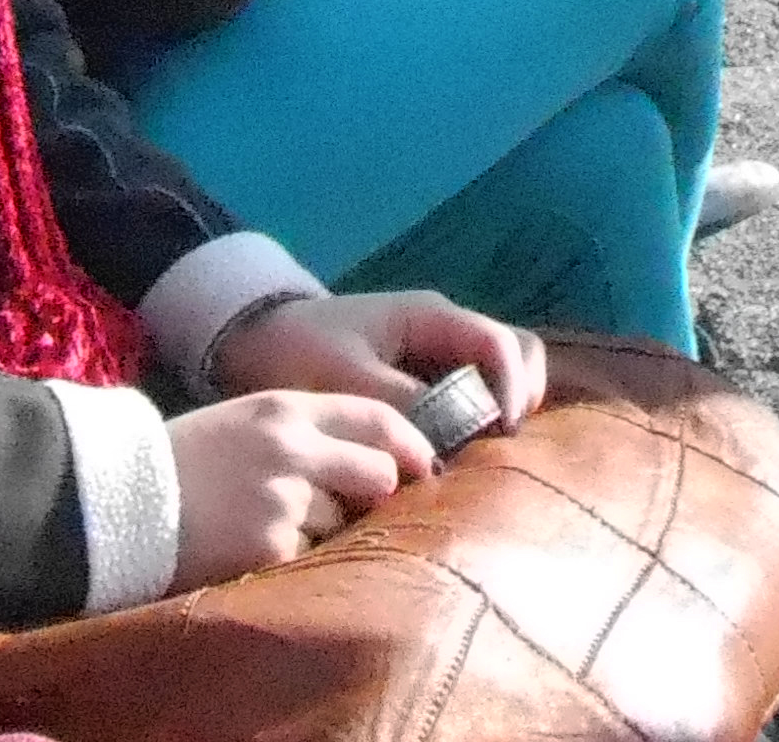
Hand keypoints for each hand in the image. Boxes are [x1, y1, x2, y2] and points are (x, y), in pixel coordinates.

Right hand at [165, 390, 430, 587]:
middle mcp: (292, 450)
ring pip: (342, 524)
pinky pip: (308, 560)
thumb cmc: (183, 460)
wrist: (114, 498)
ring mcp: (282, 502)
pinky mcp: (269, 550)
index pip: (375, 414)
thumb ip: (304, 436)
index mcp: (285, 409)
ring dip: (324, 533)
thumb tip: (371, 469)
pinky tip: (253, 553)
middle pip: (378, 473)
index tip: (426, 465)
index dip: (410, 442)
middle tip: (355, 511)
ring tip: (272, 530)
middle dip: (375, 496)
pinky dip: (293, 563)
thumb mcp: (245, 424)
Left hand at [205, 289, 548, 430]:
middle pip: (516, 354)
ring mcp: (439, 356)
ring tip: (484, 460)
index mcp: (431, 316)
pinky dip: (477, 425)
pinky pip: (471, 398)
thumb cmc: (300, 348)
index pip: (499, 344)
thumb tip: (443, 447)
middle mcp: (445, 332)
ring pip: (499, 377)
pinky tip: (459, 462)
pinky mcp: (426, 383)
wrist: (258, 341)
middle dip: (520, 396)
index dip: (511, 386)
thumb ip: (397, 403)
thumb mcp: (345, 377)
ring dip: (502, 413)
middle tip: (503, 449)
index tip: (503, 433)